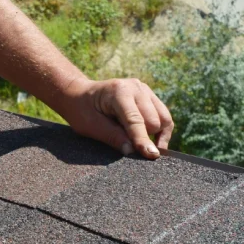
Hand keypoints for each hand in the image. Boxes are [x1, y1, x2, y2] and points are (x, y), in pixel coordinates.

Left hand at [58, 77, 173, 159]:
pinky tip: (150, 140)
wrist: (79, 94)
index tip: (151, 155)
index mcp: (119, 92)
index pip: (136, 120)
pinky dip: (160, 129)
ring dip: (157, 135)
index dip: (143, 140)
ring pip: (164, 118)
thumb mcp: (90, 126)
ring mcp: (144, 90)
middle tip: (131, 147)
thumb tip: (132, 151)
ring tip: (143, 145)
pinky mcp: (149, 95)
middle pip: (154, 120)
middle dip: (146, 137)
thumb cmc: (81, 110)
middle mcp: (135, 88)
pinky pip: (163, 115)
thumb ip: (112, 137)